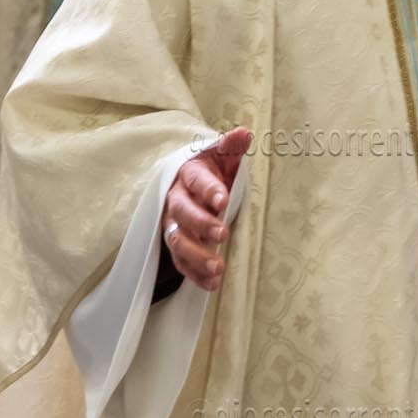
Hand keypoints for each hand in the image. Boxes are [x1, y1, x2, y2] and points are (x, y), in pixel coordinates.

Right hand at [162, 127, 252, 290]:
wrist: (191, 186)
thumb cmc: (213, 170)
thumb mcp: (223, 156)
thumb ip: (231, 146)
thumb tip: (244, 134)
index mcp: (189, 175)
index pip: (196, 180)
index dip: (209, 190)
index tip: (224, 199)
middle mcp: (176, 200)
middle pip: (182, 213)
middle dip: (200, 224)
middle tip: (222, 233)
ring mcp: (173, 225)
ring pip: (177, 241)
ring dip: (196, 255)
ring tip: (218, 267)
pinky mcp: (176, 246)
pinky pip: (180, 263)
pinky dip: (194, 275)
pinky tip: (213, 284)